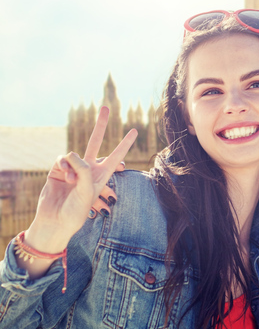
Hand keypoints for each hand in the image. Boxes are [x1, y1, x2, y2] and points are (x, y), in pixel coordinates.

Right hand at [25, 107, 136, 253]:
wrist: (54, 221)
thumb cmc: (75, 211)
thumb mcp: (86, 191)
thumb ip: (83, 170)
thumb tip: (71, 153)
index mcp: (101, 176)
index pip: (116, 156)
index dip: (125, 144)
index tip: (134, 131)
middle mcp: (88, 169)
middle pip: (96, 142)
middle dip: (100, 125)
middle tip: (106, 107)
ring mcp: (72, 168)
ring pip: (75, 153)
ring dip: (73, 166)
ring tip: (70, 181)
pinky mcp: (58, 169)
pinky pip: (62, 159)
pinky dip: (63, 165)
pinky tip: (63, 177)